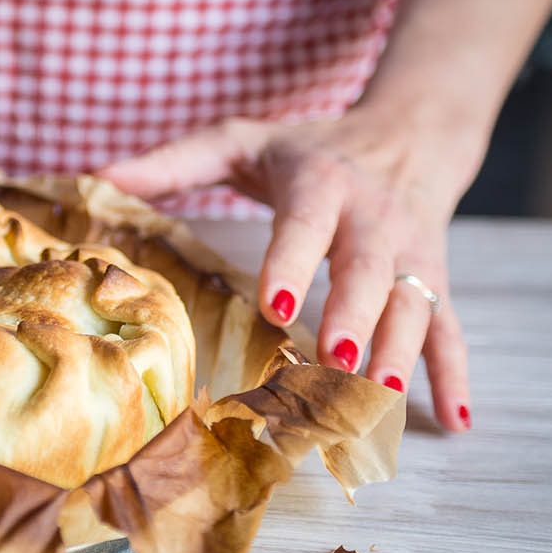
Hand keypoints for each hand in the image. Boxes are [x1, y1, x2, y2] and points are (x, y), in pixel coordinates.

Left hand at [97, 105, 477, 431]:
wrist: (410, 132)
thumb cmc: (309, 149)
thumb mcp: (241, 141)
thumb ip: (174, 162)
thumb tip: (98, 180)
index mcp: (322, 184)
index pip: (307, 225)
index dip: (294, 262)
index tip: (276, 306)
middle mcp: (375, 220)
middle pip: (370, 272)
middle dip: (355, 317)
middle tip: (336, 361)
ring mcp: (412, 255)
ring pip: (414, 308)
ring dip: (400, 355)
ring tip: (378, 400)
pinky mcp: (436, 282)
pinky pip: (451, 329)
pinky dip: (453, 374)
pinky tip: (452, 420)